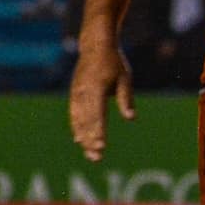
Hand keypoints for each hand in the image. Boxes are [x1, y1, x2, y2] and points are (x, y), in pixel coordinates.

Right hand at [69, 40, 134, 162]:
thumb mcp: (124, 78)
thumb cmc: (114, 63)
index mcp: (96, 88)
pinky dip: (76, 127)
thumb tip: (131, 118)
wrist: (95, 46)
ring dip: (83, 138)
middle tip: (97, 157)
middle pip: (86, 121)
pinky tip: (79, 140)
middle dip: (91, 140)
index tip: (101, 146)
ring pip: (78, 120)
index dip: (98, 131)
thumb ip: (125, 98)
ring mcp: (76, 93)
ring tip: (89, 153)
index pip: (98, 114)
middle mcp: (84, 92)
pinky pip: (74, 114)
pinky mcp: (74, 93)